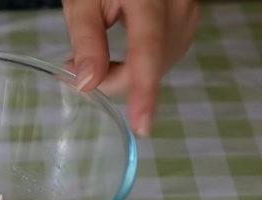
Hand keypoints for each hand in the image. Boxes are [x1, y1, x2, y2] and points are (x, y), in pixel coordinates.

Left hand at [62, 0, 198, 135]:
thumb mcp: (82, 0)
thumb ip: (87, 40)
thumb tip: (87, 84)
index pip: (148, 52)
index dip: (144, 91)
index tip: (141, 124)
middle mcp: (178, 6)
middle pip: (150, 65)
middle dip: (113, 80)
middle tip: (73, 70)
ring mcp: (188, 15)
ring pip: (157, 66)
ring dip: (125, 74)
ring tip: (95, 58)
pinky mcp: (187, 22)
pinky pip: (163, 57)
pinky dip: (138, 65)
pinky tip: (119, 55)